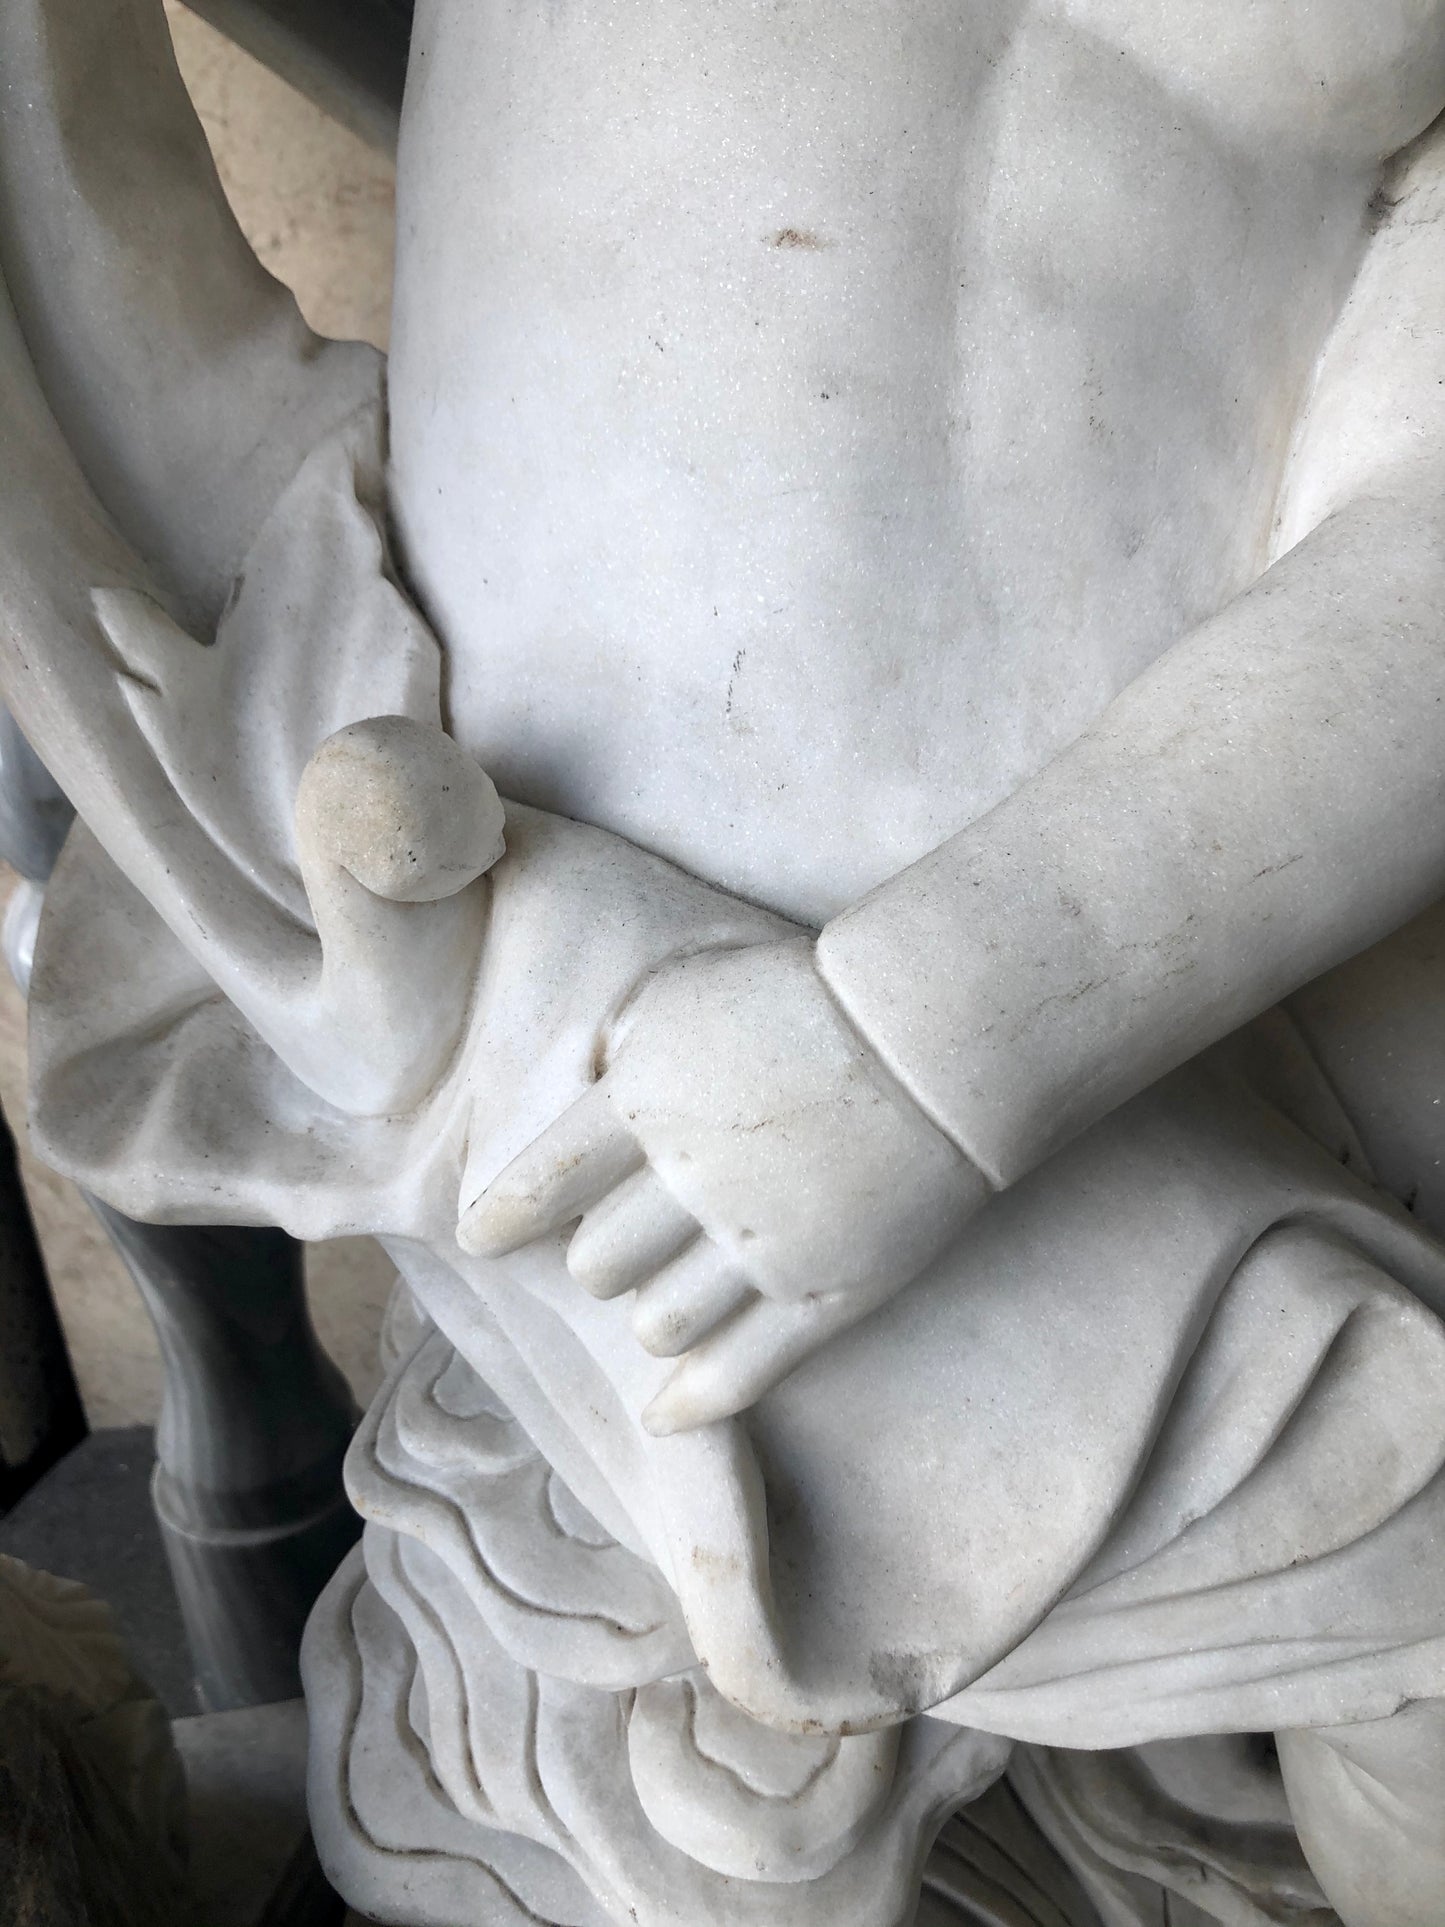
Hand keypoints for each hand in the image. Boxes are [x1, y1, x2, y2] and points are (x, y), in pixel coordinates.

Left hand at [457, 939, 989, 1430]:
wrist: (931, 1039)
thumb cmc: (804, 1000)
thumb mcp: (688, 997)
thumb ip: (619, 1051)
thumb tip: (572, 1096)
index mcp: (645, 1101)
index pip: (541, 1186)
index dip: (503, 1221)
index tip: (481, 1239)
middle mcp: (690, 1181)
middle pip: (594, 1266)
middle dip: (598, 1259)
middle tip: (624, 1245)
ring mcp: (760, 1245)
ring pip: (657, 1326)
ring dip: (652, 1318)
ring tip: (670, 1298)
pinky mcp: (822, 1294)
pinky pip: (739, 1372)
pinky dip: (694, 1400)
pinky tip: (667, 1410)